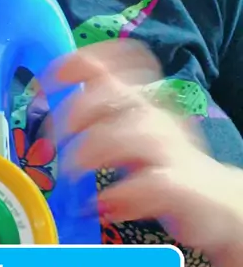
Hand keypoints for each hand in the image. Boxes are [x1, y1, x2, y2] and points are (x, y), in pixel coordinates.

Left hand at [47, 41, 242, 266]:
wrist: (217, 205)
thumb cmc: (163, 166)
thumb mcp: (130, 134)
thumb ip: (98, 121)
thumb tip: (52, 114)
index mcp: (142, 101)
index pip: (120, 59)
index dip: (80, 61)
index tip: (48, 78)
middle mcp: (156, 117)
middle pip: (113, 93)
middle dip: (74, 112)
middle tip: (53, 142)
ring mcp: (170, 150)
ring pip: (130, 134)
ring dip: (90, 151)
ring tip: (71, 175)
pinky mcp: (181, 187)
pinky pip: (150, 183)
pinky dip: (118, 195)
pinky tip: (100, 207)